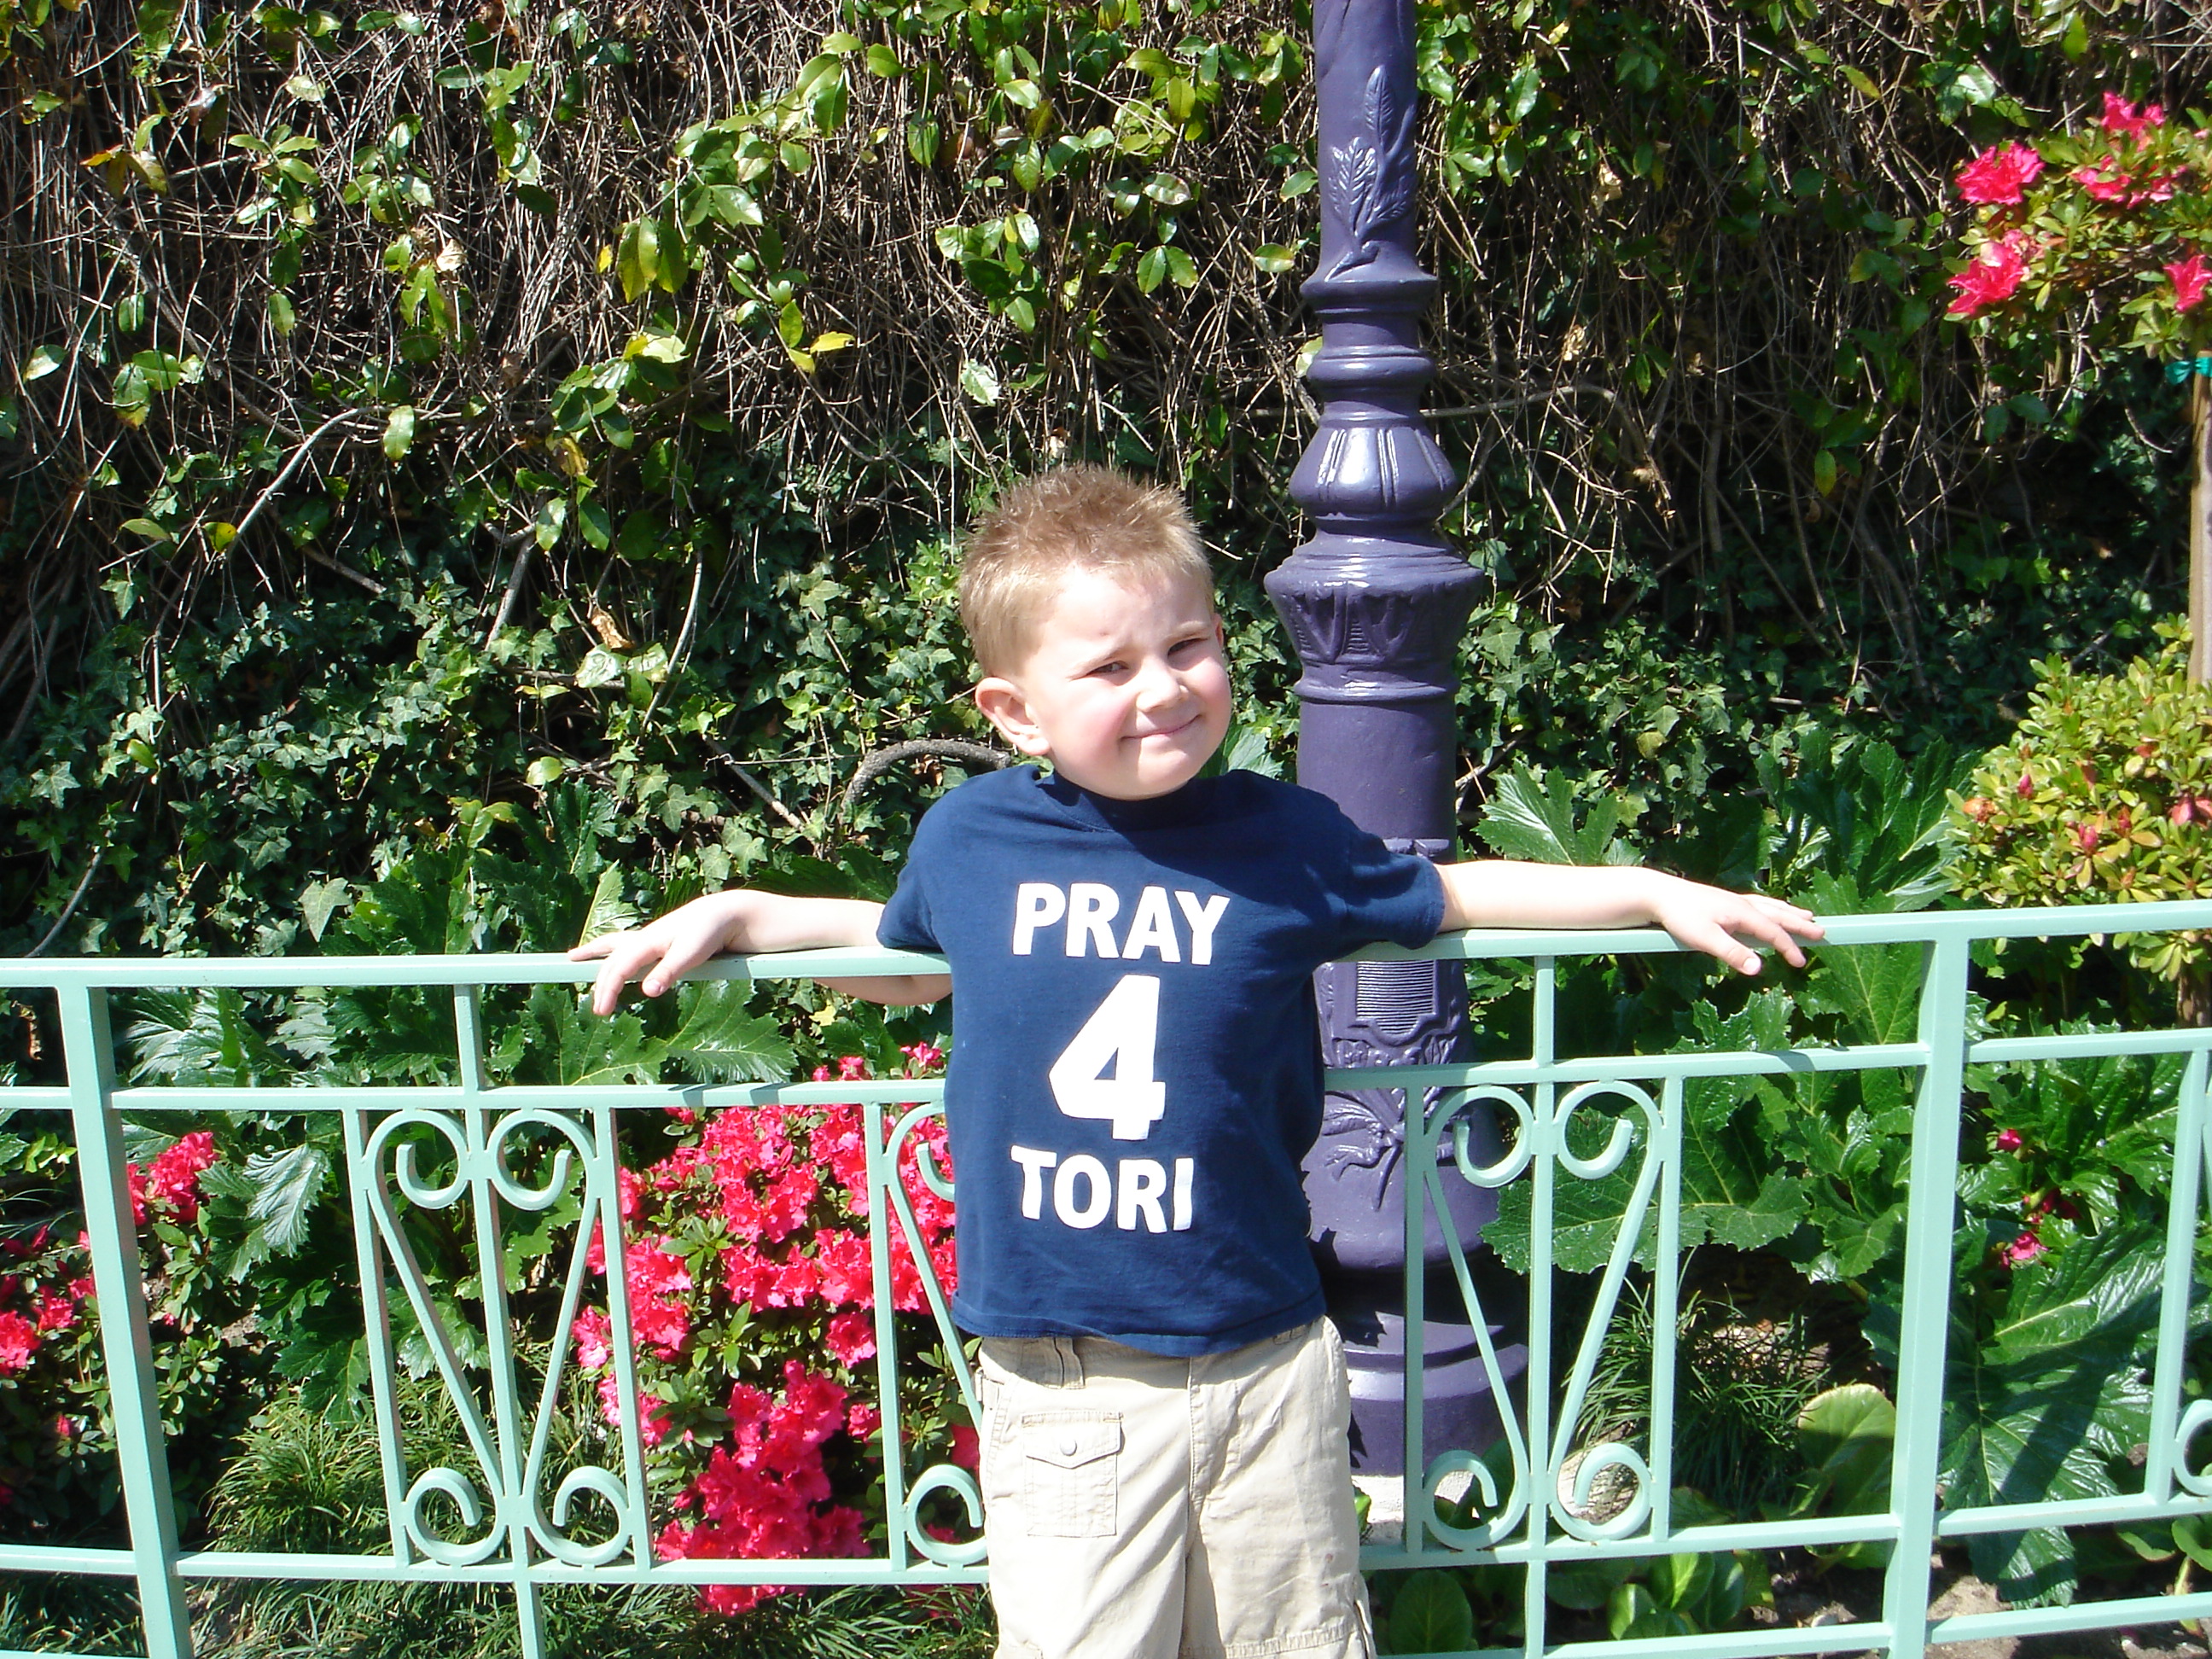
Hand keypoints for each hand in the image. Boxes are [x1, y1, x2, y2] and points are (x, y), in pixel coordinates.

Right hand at [569, 891, 751, 1015]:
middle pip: (612, 961)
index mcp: (646, 941)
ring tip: (574, 957)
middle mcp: (643, 938)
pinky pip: (626, 945)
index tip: (601, 1011)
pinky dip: (611, 949)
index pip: (618, 968)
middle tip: (597, 1008)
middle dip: (601, 983)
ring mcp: (649, 938)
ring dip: (593, 952)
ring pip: (613, 945)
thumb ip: (668, 971)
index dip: (608, 990)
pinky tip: (612, 954)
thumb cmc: (707, 932)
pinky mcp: (658, 941)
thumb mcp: (690, 954)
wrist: (723, 914)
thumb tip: (647, 991)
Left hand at [1647, 879, 1823, 975]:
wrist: (1659, 895)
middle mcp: (1742, 904)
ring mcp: (1733, 901)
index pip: (1774, 933)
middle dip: (1801, 925)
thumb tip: (1758, 969)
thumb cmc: (1680, 916)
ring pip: (1770, 906)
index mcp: (1742, 913)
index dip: (1789, 948)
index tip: (1802, 963)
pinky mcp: (1724, 900)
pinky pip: (1758, 903)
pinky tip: (1769, 910)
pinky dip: (1772, 907)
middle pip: (1779, 915)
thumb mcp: (1705, 939)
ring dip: (1789, 913)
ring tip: (1806, 916)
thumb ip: (1732, 953)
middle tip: (1822, 932)